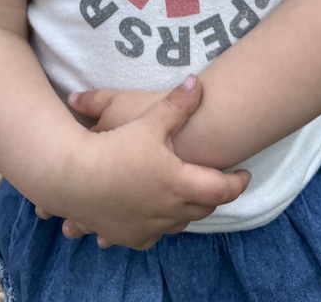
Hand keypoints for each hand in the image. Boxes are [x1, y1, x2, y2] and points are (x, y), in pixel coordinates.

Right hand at [50, 75, 250, 250]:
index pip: (222, 189)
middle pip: (203, 207)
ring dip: (187, 209)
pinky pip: (154, 235)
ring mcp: (150, 228)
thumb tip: (198, 82)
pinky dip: (160, 223)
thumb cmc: (115, 149)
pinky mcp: (130, 238)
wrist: (75, 179)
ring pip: (180, 223)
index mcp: (180, 184)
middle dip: (213, 195)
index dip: (237, 183)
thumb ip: (177, 104)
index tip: (244, 175)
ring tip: (187, 194)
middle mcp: (170, 211)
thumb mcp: (149, 122)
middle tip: (218, 183)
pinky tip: (156, 211)